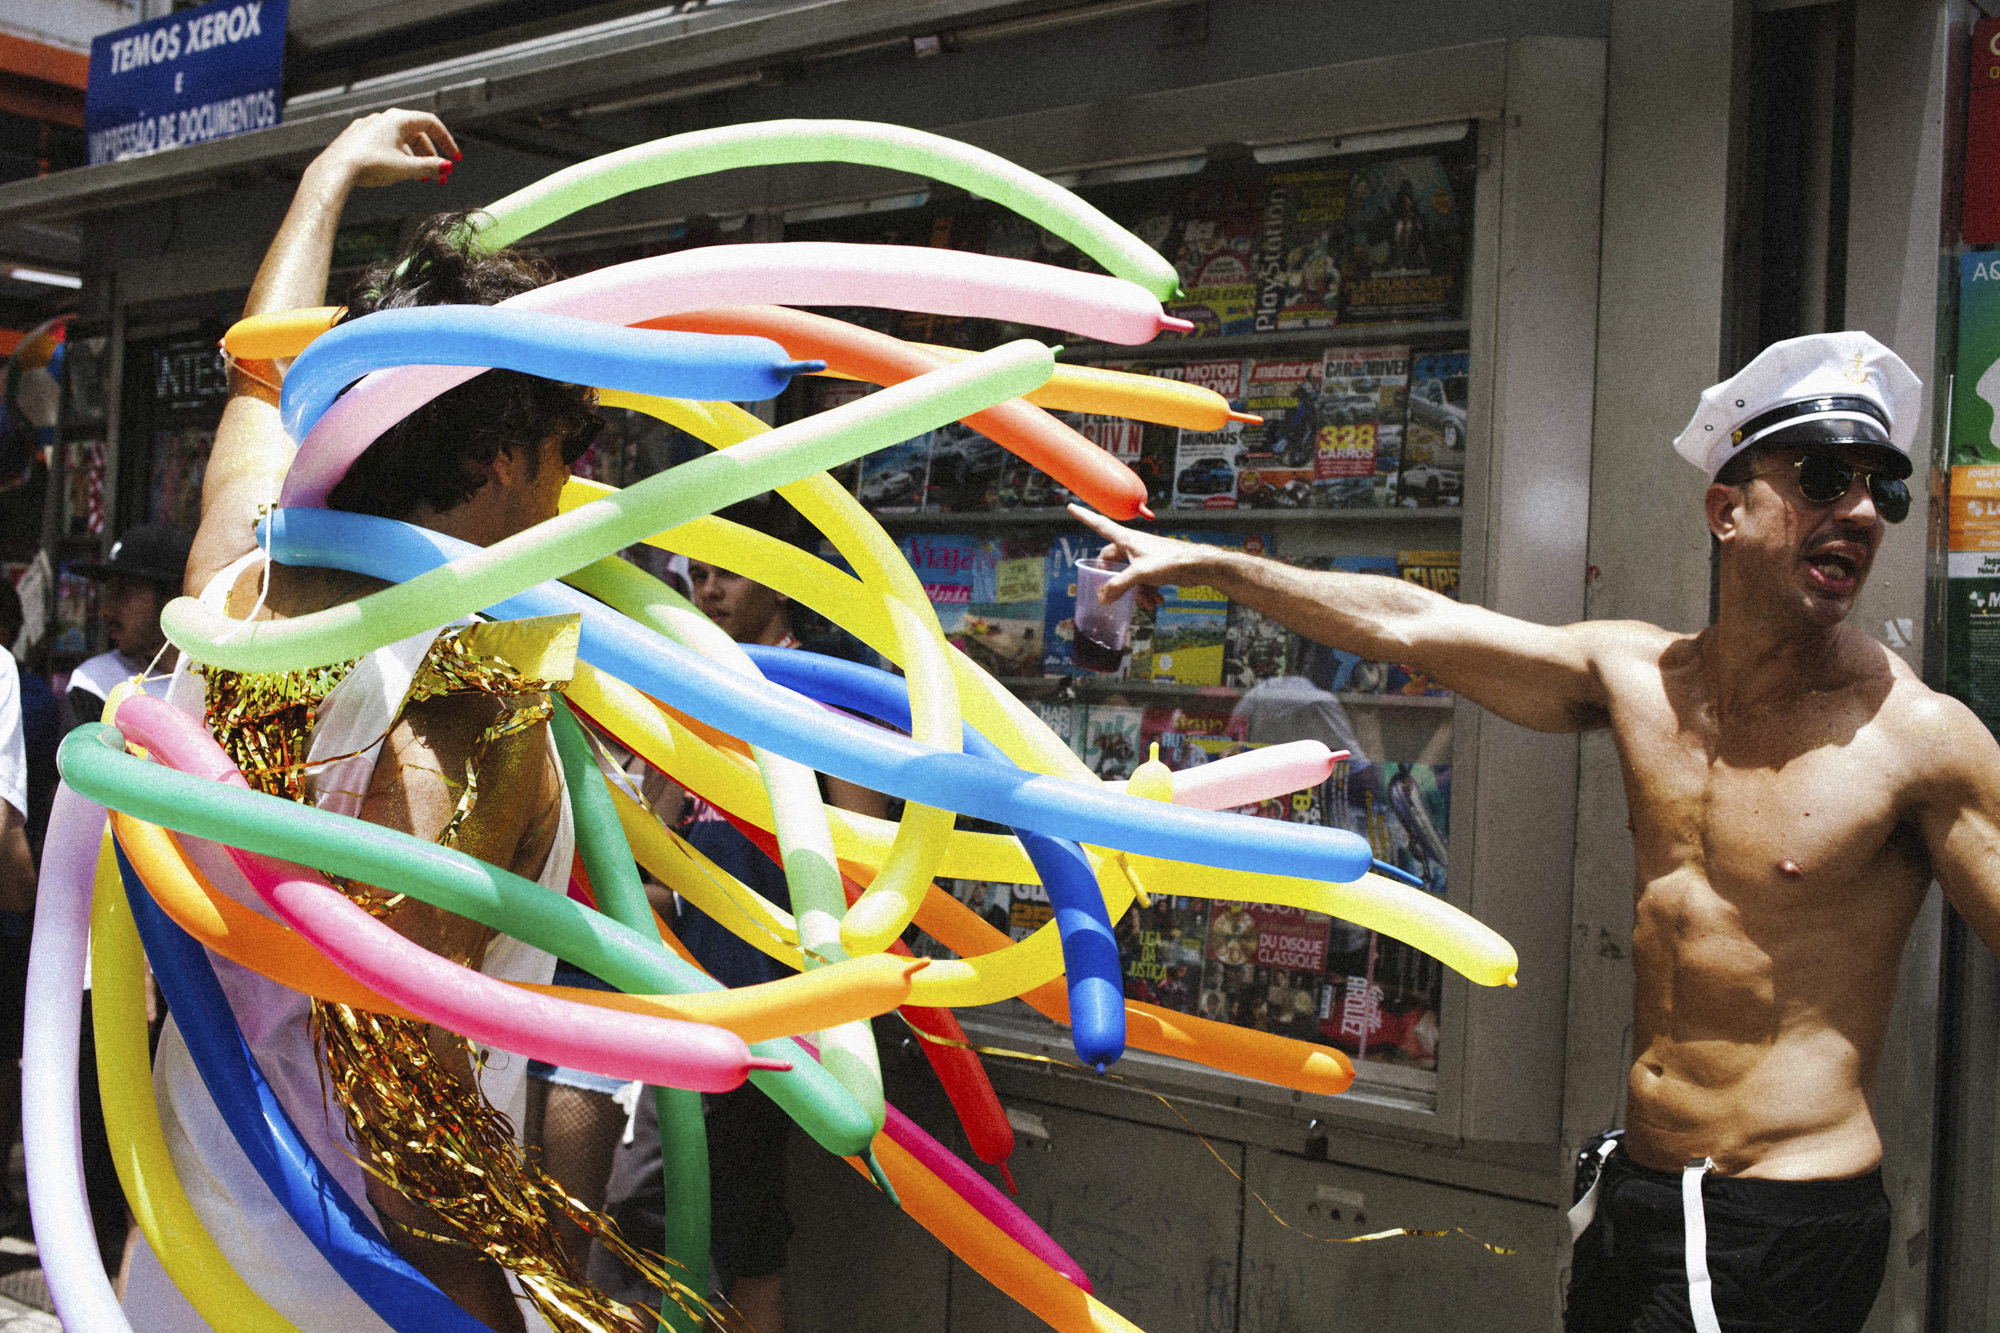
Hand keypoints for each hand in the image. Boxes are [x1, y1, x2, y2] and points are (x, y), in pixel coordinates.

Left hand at [312, 108, 460, 189]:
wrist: (335, 170)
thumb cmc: (368, 165)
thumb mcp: (405, 168)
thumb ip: (429, 167)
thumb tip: (446, 167)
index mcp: (398, 120)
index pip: (432, 124)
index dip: (447, 141)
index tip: (454, 158)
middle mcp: (383, 119)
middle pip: (417, 134)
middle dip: (431, 156)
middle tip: (439, 175)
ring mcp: (369, 128)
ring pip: (400, 141)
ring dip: (415, 159)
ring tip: (420, 178)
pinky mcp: (358, 138)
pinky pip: (385, 144)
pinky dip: (398, 157)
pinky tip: (398, 172)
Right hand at [1067, 503, 1230, 607]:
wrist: (1198, 565)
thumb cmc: (1171, 561)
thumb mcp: (1141, 574)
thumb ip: (1119, 586)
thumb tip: (1102, 597)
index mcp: (1126, 539)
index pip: (1099, 525)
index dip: (1084, 517)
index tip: (1070, 507)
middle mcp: (1132, 546)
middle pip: (1112, 563)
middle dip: (1116, 582)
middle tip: (1118, 596)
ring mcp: (1142, 556)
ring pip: (1128, 576)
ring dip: (1135, 592)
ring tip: (1148, 602)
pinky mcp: (1153, 567)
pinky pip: (1141, 581)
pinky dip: (1147, 592)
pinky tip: (1157, 601)